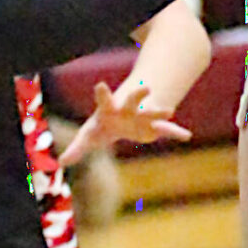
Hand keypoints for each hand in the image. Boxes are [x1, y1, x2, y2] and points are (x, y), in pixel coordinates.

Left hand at [58, 74, 192, 166]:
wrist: (123, 119)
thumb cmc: (103, 126)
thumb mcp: (89, 136)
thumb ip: (77, 148)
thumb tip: (62, 161)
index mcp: (110, 110)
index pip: (104, 100)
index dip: (102, 94)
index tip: (100, 85)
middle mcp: (128, 110)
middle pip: (133, 100)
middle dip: (139, 94)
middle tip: (146, 87)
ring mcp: (142, 117)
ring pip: (152, 112)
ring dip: (159, 111)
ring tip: (169, 110)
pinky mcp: (153, 128)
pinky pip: (166, 130)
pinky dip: (175, 132)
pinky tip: (186, 135)